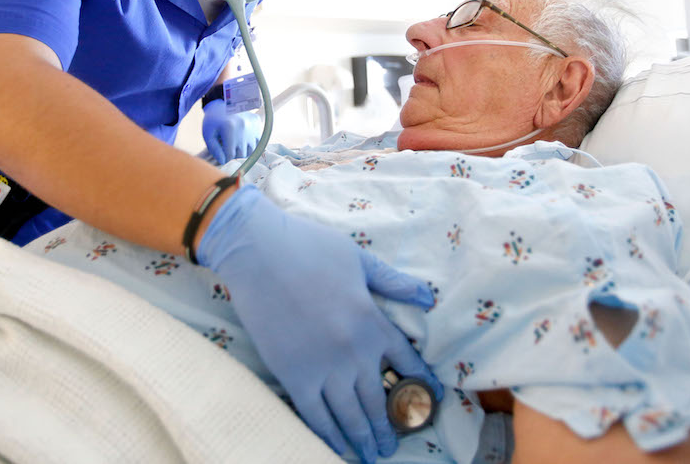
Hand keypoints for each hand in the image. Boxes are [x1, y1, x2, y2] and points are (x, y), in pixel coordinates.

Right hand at [197, 185, 442, 462]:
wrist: (259, 251)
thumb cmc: (309, 247)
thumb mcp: (359, 259)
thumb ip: (392, 282)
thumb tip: (428, 297)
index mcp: (375, 322)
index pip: (408, 364)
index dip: (422, 387)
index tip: (430, 403)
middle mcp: (355, 352)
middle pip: (379, 401)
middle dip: (388, 428)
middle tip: (391, 446)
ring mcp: (324, 367)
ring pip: (350, 416)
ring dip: (363, 440)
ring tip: (371, 456)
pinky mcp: (293, 375)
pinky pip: (315, 416)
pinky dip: (328, 436)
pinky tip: (337, 448)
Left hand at [201, 98, 261, 164]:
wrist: (222, 101)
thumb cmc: (213, 120)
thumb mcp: (208, 134)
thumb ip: (214, 150)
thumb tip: (223, 161)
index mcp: (229, 129)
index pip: (229, 156)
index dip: (224, 157)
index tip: (221, 152)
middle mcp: (243, 127)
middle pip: (241, 154)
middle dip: (233, 153)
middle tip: (226, 145)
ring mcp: (252, 124)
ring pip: (250, 150)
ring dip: (242, 149)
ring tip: (235, 142)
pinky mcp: (257, 122)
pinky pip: (257, 141)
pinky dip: (250, 143)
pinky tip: (242, 137)